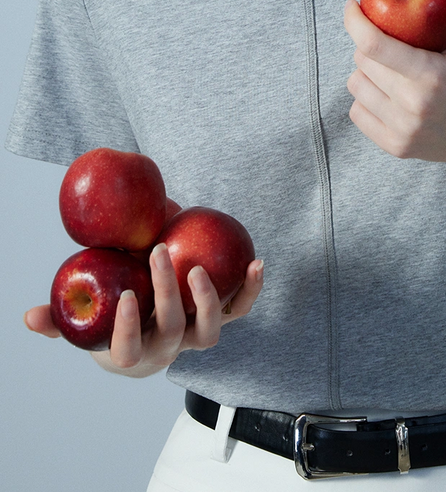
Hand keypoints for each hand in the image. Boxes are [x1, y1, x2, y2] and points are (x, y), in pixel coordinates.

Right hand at [23, 243, 263, 376]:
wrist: (153, 329)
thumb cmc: (115, 314)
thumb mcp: (87, 320)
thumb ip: (61, 318)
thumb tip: (30, 316)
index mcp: (135, 351)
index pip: (131, 349)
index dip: (130, 329)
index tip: (127, 297)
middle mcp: (171, 347)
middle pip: (173, 330)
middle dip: (166, 294)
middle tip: (155, 252)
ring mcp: (197, 336)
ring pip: (211, 330)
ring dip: (208, 299)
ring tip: (198, 266)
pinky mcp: (221, 319)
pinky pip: (239, 309)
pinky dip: (250, 290)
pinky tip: (256, 262)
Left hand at [344, 0, 445, 172]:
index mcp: (430, 76)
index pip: (374, 45)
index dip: (355, 21)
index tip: (352, 5)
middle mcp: (413, 106)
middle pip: (362, 62)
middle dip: (367, 45)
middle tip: (387, 44)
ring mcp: (403, 130)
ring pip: (355, 85)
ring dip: (365, 72)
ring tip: (389, 70)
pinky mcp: (394, 147)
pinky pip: (356, 112)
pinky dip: (366, 99)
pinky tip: (388, 95)